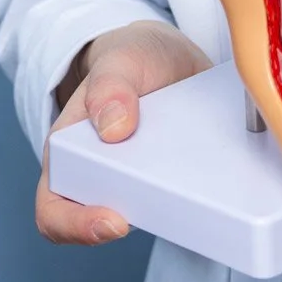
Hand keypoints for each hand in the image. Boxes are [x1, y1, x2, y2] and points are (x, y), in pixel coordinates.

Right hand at [34, 20, 211, 244]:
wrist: (168, 56)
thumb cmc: (131, 59)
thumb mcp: (119, 59)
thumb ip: (109, 84)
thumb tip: (112, 127)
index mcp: (70, 154)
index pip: (54, 210)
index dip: (76, 226)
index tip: (116, 221)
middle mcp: (100, 178)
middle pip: (105, 224)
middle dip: (133, 222)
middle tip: (168, 206)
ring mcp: (139, 185)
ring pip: (151, 217)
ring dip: (174, 214)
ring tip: (204, 193)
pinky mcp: (174, 184)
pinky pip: (187, 205)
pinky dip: (204, 202)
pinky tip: (227, 185)